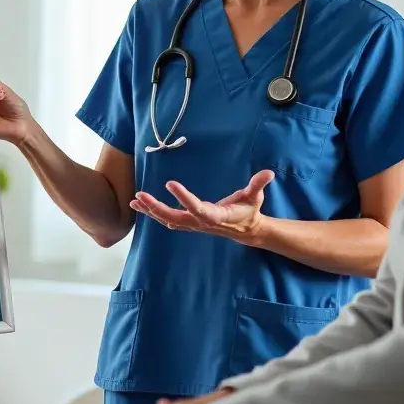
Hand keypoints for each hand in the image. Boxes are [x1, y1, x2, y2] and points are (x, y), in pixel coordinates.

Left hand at [130, 170, 274, 242]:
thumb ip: (258, 185)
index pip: (197, 207)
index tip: (170, 183)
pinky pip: (166, 219)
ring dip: (150, 210)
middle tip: (140, 195)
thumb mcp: (255, 197)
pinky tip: (138, 204)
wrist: (245, 230)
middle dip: (156, 207)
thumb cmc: (249, 210)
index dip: (184, 197)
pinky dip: (152, 213)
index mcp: (216, 215)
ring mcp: (192, 225)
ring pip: (167, 219)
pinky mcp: (188, 223)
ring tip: (135, 199)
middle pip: (175, 217)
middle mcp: (200, 222)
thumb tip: (269, 173)